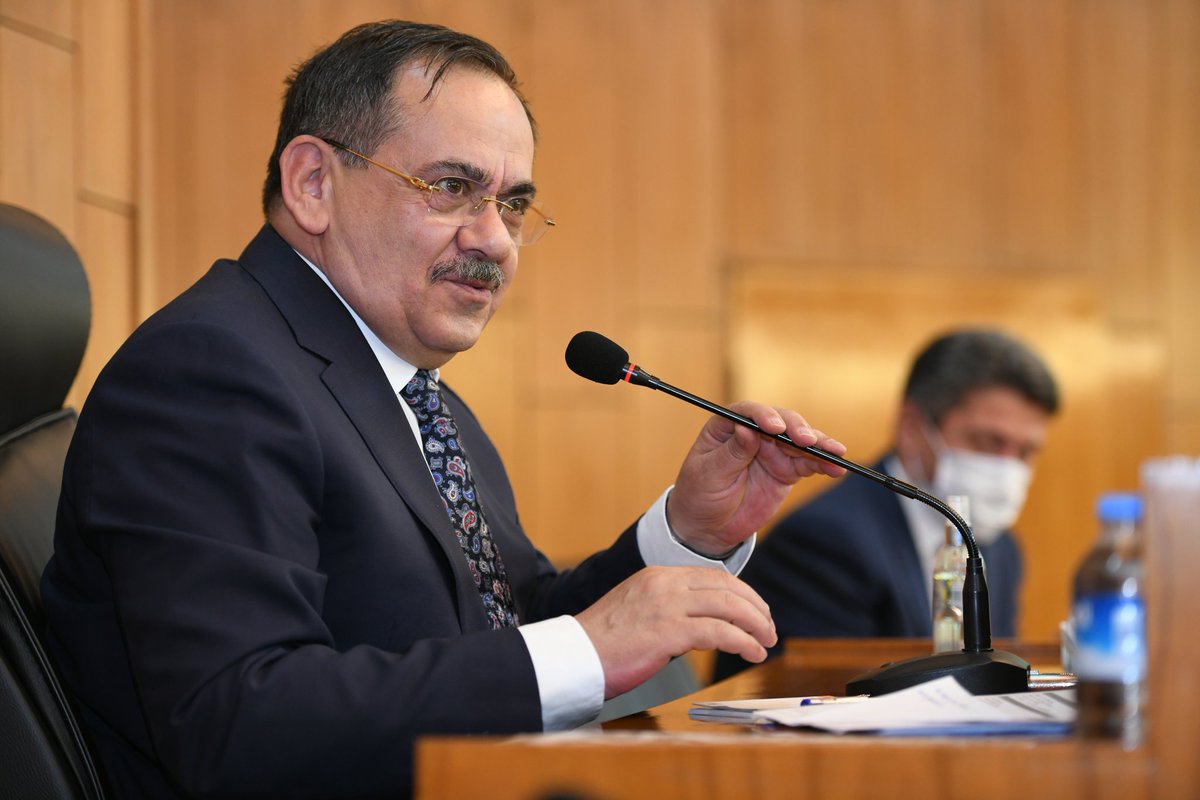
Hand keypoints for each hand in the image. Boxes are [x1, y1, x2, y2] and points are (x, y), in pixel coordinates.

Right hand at [575, 566, 776, 697]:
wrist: (573, 656)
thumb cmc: (602, 642)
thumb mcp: (638, 610)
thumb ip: (668, 608)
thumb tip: (702, 625)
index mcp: (658, 575)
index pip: (714, 576)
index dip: (742, 592)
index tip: (756, 610)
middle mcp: (665, 583)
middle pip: (727, 587)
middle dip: (755, 607)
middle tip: (769, 627)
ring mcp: (666, 605)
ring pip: (729, 606)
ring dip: (756, 625)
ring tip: (767, 642)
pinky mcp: (667, 631)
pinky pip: (719, 632)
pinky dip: (743, 642)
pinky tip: (752, 653)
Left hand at [668, 401, 846, 556]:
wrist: (708, 526)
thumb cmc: (699, 495)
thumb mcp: (709, 474)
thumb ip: (731, 453)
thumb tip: (747, 429)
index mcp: (727, 426)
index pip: (748, 412)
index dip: (764, 415)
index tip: (774, 428)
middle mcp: (753, 433)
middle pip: (781, 422)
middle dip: (797, 429)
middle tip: (807, 441)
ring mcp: (772, 451)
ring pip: (799, 441)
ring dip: (819, 445)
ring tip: (835, 452)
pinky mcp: (786, 470)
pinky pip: (808, 464)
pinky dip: (823, 464)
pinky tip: (837, 468)